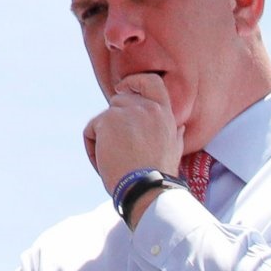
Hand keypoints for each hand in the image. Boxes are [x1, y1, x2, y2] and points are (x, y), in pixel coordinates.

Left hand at [84, 72, 183, 196]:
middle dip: (114, 123)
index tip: (123, 89)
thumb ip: (175, 135)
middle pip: (118, 101)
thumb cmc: (158, 175)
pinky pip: (90, 131)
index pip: (151, 81)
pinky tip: (104, 164)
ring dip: (103, 138)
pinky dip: (92, 148)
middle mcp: (145, 107)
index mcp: (163, 113)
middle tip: (120, 152)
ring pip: (103, 119)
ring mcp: (125, 111)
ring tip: (115, 161)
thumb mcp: (174, 151)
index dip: (134, 81)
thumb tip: (180, 126)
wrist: (146, 189)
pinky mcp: (106, 120)